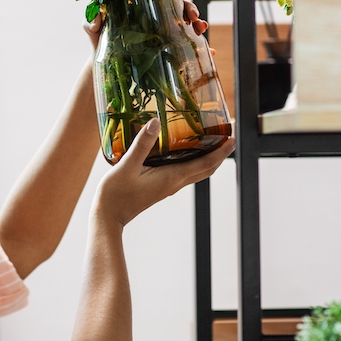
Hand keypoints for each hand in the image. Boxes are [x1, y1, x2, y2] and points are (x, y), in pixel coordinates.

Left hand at [85, 0, 213, 54]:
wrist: (103, 67)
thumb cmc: (99, 41)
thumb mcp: (92, 29)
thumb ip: (91, 21)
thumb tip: (95, 17)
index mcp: (141, 4)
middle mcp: (155, 16)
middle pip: (179, 6)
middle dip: (191, 8)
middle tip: (194, 17)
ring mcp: (163, 33)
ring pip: (187, 24)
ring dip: (199, 24)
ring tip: (201, 31)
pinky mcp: (168, 50)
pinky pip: (188, 47)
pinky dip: (201, 48)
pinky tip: (209, 51)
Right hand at [94, 119, 234, 227]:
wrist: (108, 217)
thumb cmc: (115, 195)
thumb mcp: (127, 166)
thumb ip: (142, 144)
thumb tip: (155, 123)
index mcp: (171, 178)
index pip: (204, 164)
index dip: (220, 152)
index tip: (232, 138)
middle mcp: (174, 183)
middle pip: (206, 169)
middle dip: (220, 154)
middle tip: (228, 136)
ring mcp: (169, 186)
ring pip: (197, 172)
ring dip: (209, 158)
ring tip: (213, 141)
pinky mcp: (161, 186)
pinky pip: (185, 173)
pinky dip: (194, 162)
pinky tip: (187, 151)